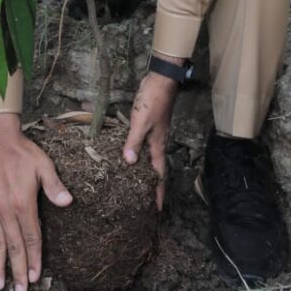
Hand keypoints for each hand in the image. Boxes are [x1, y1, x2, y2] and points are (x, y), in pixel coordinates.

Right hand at [0, 113, 71, 290]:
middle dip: (18, 271)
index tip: (35, 278)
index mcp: (23, 204)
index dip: (33, 259)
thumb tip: (67, 202)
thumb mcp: (44, 165)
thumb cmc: (23, 152)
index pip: (31, 238)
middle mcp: (6, 211)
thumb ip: (54, 185)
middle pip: (14, 246)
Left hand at [123, 65, 177, 209]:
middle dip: (152, 187)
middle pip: (156, 170)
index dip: (158, 192)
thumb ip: (134, 142)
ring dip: (145, 172)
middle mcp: (158, 142)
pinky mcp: (150, 125)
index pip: (159, 175)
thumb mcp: (141, 122)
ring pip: (150, 158)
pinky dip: (139, 155)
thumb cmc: (152, 101)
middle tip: (144, 202)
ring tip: (136, 184)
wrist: (161, 80)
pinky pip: (145, 146)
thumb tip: (129, 164)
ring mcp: (155, 134)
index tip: (158, 210)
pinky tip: (130, 155)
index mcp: (158, 145)